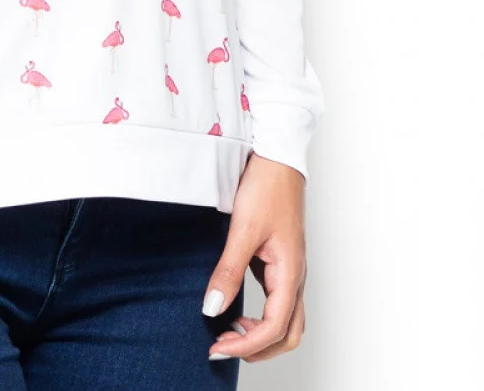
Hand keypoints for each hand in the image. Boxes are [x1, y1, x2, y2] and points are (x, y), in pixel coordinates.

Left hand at [201, 152, 308, 363]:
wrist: (278, 158)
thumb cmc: (267, 188)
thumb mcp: (242, 230)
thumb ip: (227, 271)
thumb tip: (212, 308)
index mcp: (290, 273)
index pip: (274, 328)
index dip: (246, 345)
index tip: (218, 347)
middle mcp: (295, 277)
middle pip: (288, 334)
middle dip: (258, 349)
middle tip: (223, 347)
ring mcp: (289, 270)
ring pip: (285, 320)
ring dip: (260, 334)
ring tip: (227, 331)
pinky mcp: (280, 261)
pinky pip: (276, 301)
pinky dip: (259, 316)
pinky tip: (236, 308)